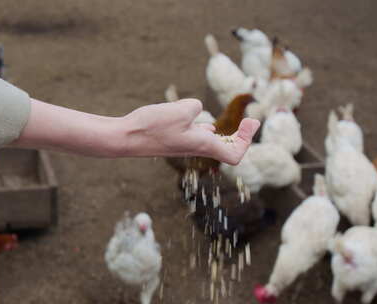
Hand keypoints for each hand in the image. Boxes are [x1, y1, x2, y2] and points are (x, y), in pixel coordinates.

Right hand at [121, 99, 259, 164]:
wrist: (126, 138)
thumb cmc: (152, 127)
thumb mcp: (181, 110)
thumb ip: (195, 107)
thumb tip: (195, 111)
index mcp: (202, 145)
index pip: (235, 154)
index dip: (246, 140)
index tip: (249, 121)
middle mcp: (195, 148)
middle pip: (227, 149)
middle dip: (241, 136)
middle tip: (251, 120)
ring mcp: (184, 145)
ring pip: (211, 142)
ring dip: (223, 133)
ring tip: (230, 122)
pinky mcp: (173, 139)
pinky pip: (196, 136)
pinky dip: (204, 128)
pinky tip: (199, 118)